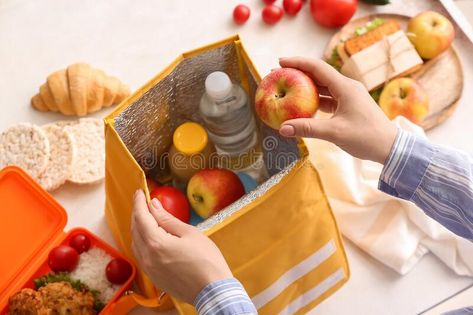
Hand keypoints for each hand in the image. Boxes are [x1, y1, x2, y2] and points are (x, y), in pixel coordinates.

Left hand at [131, 190, 231, 303]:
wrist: (212, 291)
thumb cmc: (206, 260)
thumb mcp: (189, 233)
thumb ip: (168, 219)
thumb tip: (154, 205)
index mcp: (156, 243)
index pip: (141, 217)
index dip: (139, 202)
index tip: (139, 192)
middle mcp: (147, 257)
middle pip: (135, 229)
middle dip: (137, 213)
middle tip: (142, 201)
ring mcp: (149, 269)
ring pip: (136, 243)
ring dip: (138, 228)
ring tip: (146, 217)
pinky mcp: (154, 277)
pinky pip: (141, 255)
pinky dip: (142, 241)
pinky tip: (150, 237)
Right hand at [278, 57, 397, 163]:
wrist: (390, 147)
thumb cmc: (366, 138)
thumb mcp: (334, 133)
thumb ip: (307, 128)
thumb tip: (283, 128)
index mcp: (345, 87)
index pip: (318, 68)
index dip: (298, 62)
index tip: (280, 61)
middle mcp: (347, 87)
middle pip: (319, 74)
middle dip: (298, 73)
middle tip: (278, 74)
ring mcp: (349, 96)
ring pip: (323, 87)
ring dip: (305, 86)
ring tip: (287, 87)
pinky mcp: (349, 106)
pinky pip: (328, 98)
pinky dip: (314, 99)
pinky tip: (302, 105)